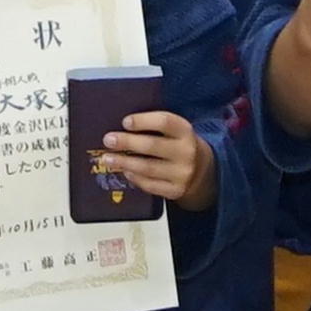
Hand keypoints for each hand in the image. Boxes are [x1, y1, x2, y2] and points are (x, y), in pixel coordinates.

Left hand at [93, 109, 214, 212]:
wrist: (202, 170)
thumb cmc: (178, 144)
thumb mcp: (175, 130)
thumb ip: (154, 126)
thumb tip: (121, 126)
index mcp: (185, 131)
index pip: (164, 122)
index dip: (143, 121)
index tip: (125, 121)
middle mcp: (186, 152)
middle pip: (153, 146)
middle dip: (127, 142)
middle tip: (108, 140)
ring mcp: (182, 173)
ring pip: (148, 168)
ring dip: (124, 162)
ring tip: (108, 158)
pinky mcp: (175, 190)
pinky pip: (150, 185)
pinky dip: (135, 178)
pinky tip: (124, 172)